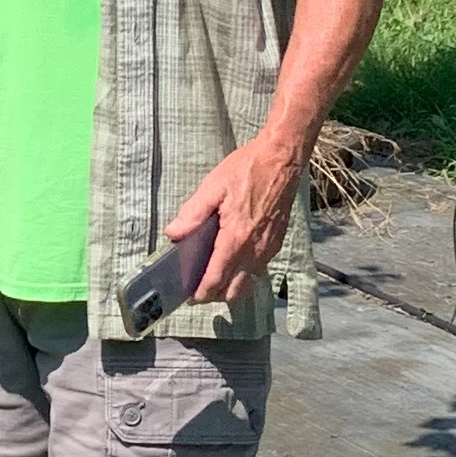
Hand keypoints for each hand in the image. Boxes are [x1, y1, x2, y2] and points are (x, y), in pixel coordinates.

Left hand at [163, 124, 306, 310]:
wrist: (282, 159)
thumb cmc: (247, 169)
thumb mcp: (213, 187)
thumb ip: (193, 214)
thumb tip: (173, 235)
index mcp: (236, 239)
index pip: (216, 280)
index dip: (201, 294)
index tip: (188, 297)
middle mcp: (255, 250)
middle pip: (233, 291)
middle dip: (215, 295)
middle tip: (198, 287)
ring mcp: (268, 248)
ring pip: (248, 283)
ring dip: (230, 286)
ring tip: (214, 274)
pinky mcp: (276, 243)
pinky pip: (258, 270)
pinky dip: (244, 274)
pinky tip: (232, 258)